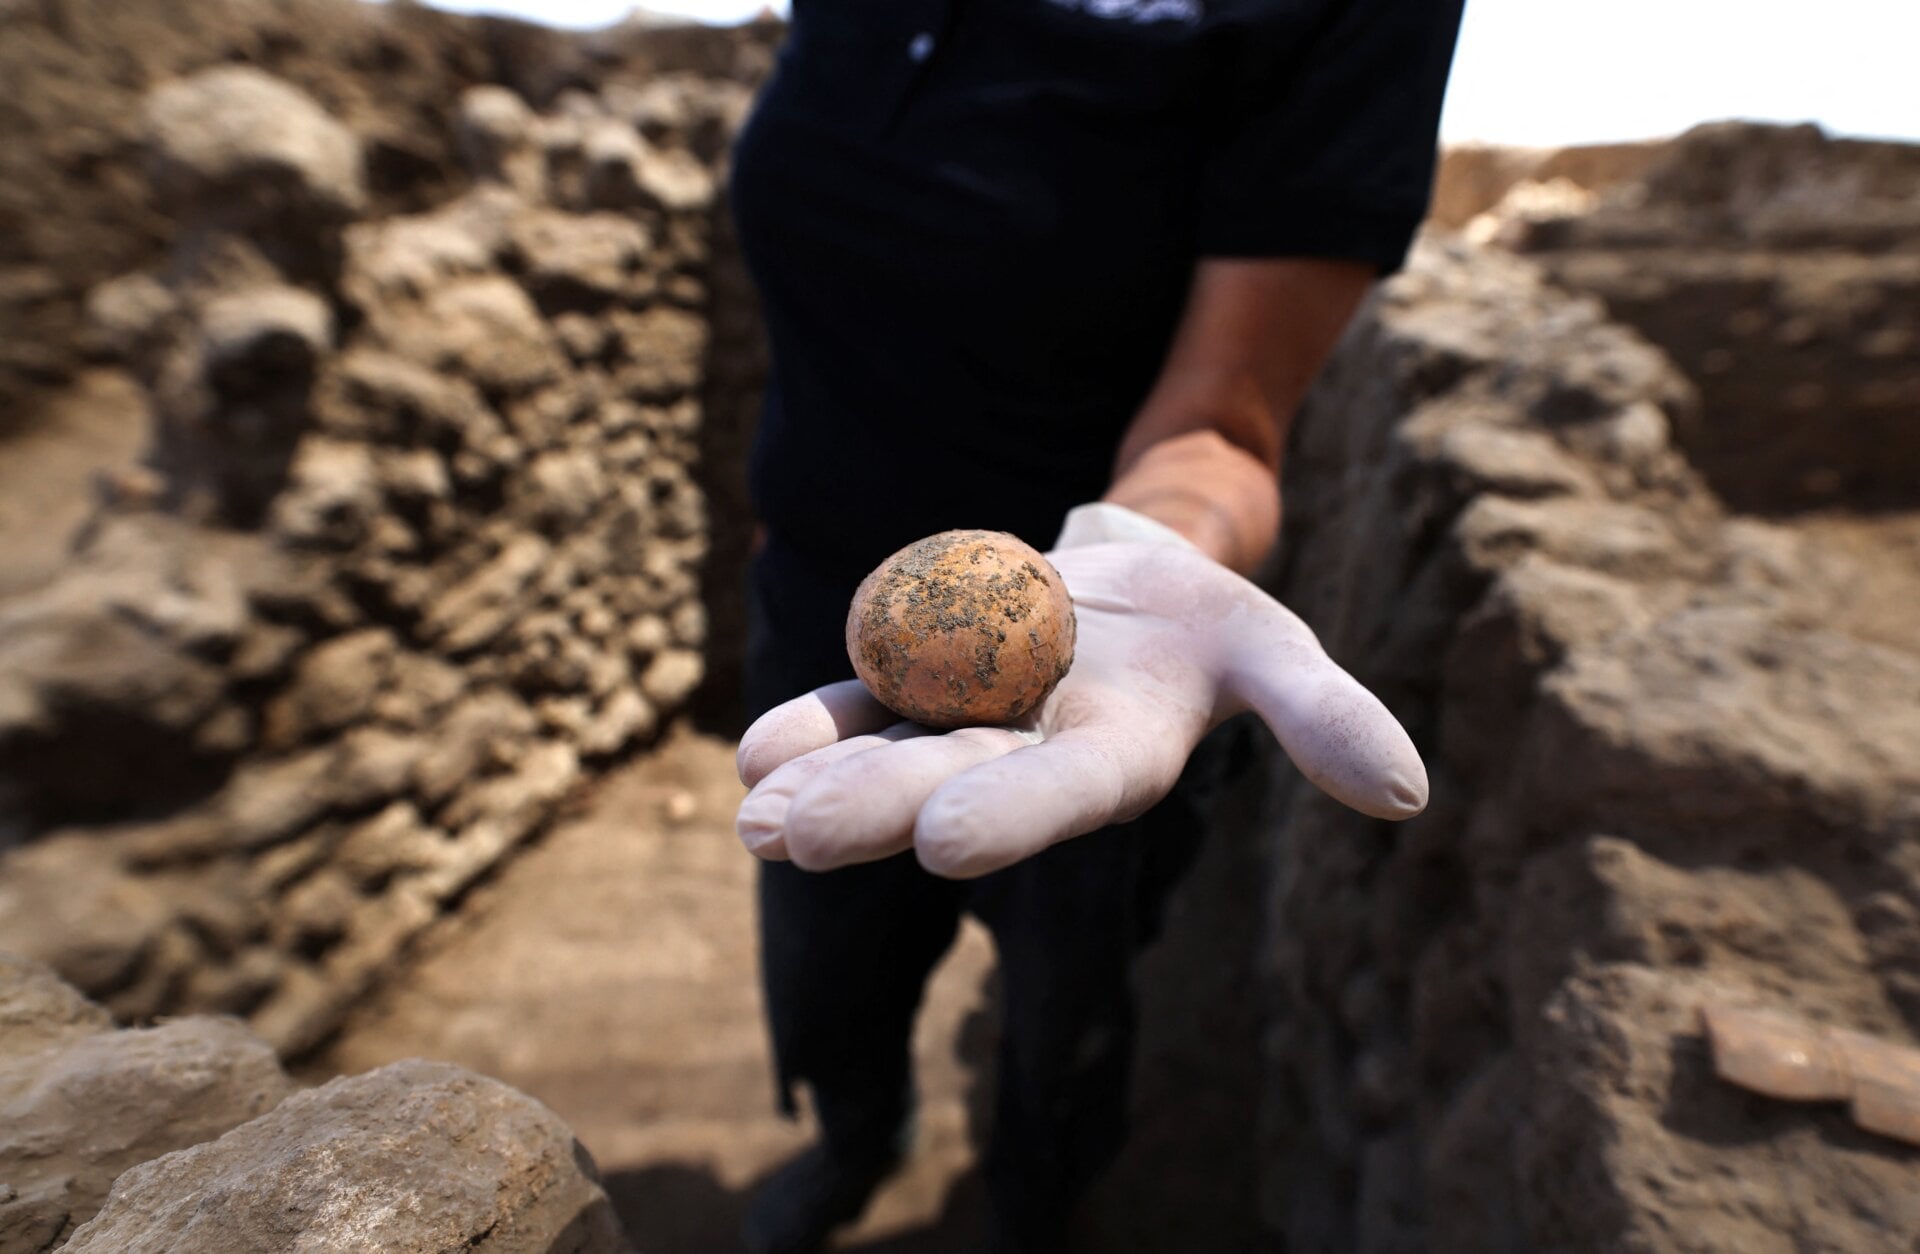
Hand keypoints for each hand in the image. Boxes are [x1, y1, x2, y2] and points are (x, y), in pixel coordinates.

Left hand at [735, 507, 1426, 878]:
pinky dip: (813, 724)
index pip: (1067, 792)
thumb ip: (1325, 719)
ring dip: (821, 785)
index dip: (1014, 813)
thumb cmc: (1210, 627)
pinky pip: (862, 700)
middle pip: (950, 781)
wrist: (1135, 586)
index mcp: (1117, 756)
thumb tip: (1407, 797)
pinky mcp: (919, 678)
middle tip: (789, 839)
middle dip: (873, 809)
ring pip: (889, 750)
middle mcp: (1029, 755)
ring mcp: (966, 720)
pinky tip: (756, 756)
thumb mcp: (1278, 652)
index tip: (944, 842)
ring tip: (751, 818)